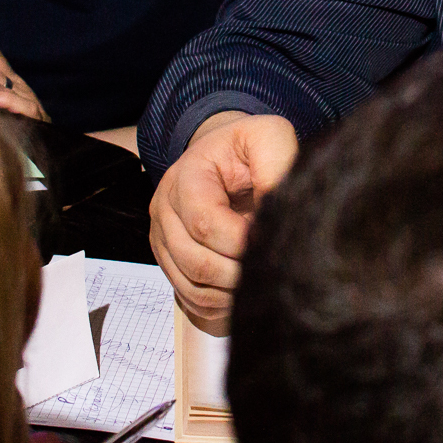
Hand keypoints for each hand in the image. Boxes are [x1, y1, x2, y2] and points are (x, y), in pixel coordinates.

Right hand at [148, 111, 298, 333]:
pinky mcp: (171, 263)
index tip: (272, 241)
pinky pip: (190, 300)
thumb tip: (278, 208)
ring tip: (264, 283)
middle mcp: (164, 211)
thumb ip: (275, 162)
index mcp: (185, 178)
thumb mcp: (268, 137)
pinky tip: (245, 293)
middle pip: (195, 261)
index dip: (241, 242)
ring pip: (191, 287)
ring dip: (230, 294)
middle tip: (275, 270)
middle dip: (238, 273)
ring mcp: (163, 240)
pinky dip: (219, 306)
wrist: (225, 156)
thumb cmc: (248, 149)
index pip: (204, 223)